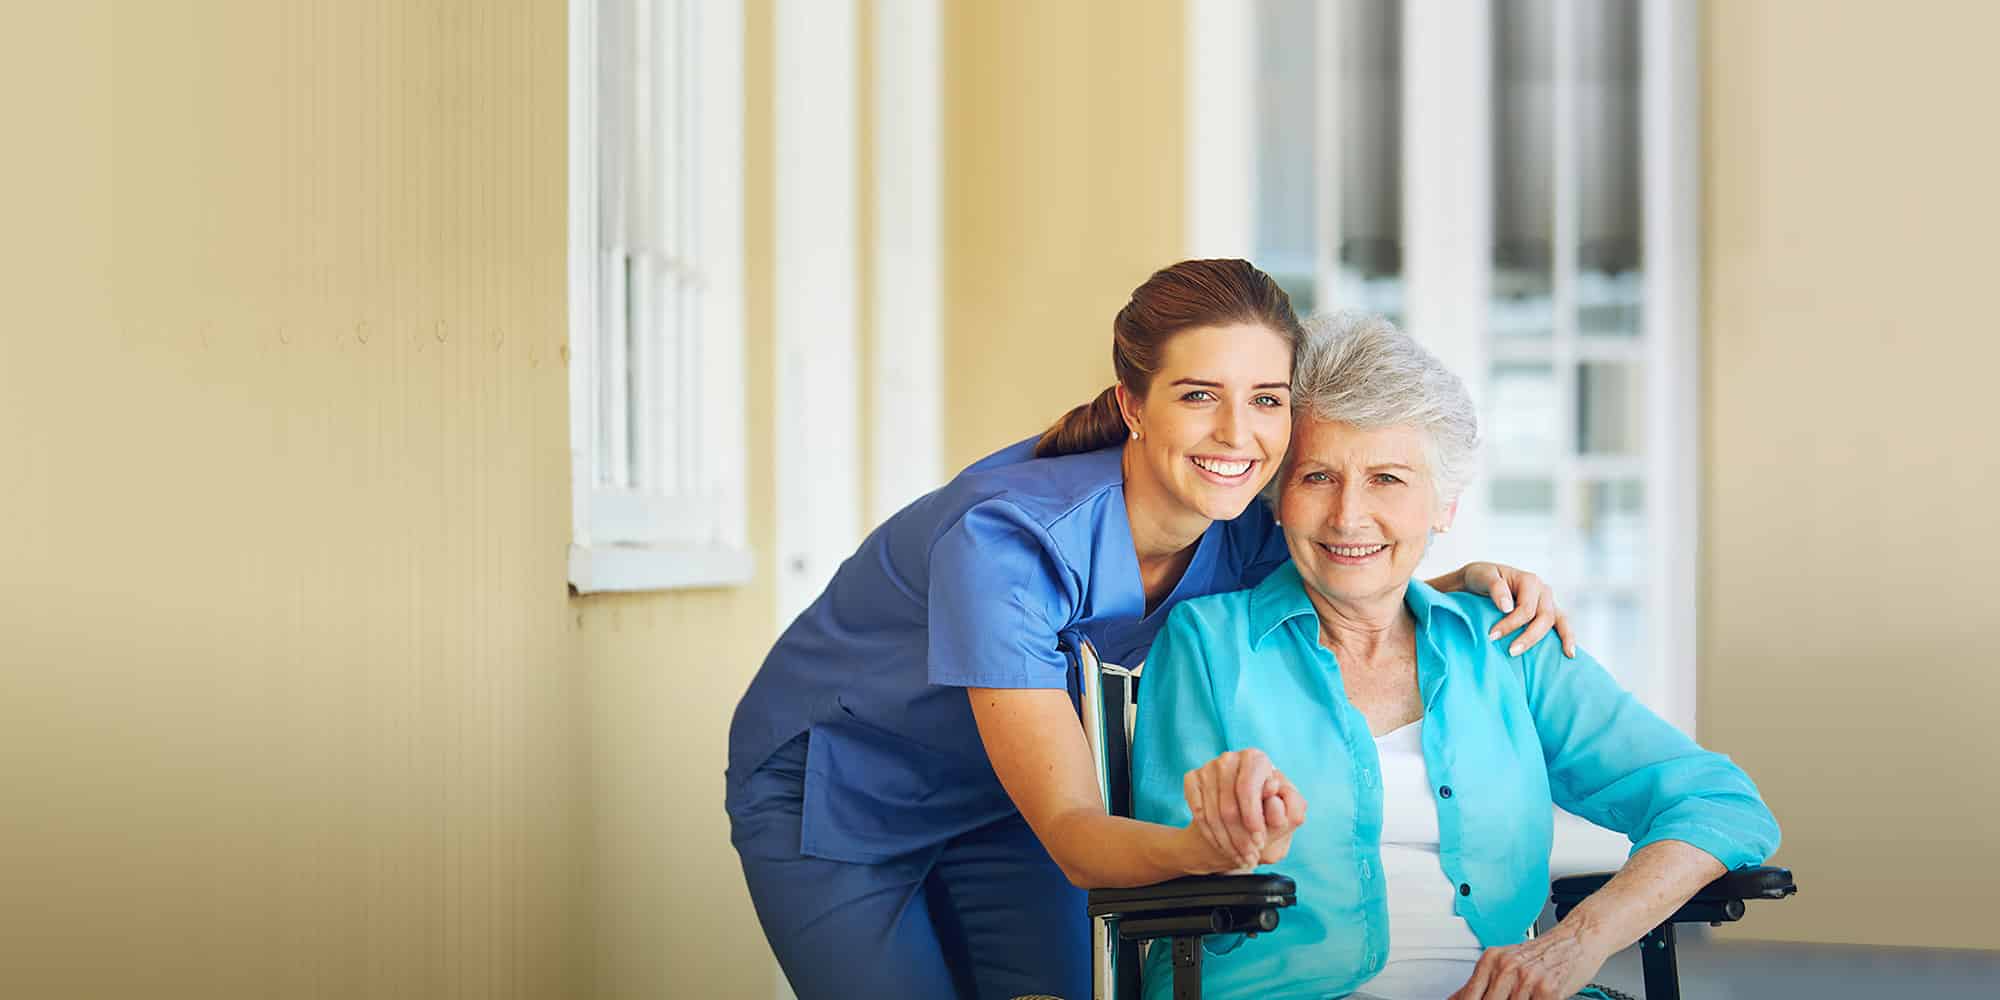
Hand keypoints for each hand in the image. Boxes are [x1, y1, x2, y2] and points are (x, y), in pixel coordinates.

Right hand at [1182, 749, 1305, 870]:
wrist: (1242, 818)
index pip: (1247, 789)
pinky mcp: (1193, 779)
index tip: (1259, 843)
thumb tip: (1273, 789)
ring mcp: (1209, 768)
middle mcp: (1230, 758)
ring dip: (1226, 842)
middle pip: (1228, 807)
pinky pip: (1198, 813)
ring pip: (1212, 815)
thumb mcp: (1287, 817)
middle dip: (1239, 838)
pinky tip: (1222, 847)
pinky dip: (1210, 835)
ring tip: (1239, 858)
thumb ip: (1289, 806)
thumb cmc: (1270, 816)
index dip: (1253, 820)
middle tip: (1249, 858)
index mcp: (1257, 759)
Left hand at [1447, 929, 1609, 999]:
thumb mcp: (1508, 961)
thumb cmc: (1545, 951)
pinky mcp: (1548, 989)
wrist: (1578, 937)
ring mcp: (1527, 978)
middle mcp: (1507, 967)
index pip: (1469, 996)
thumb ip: (1482, 981)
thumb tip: (1456, 999)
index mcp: (1492, 959)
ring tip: (1525, 997)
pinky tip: (1536, 999)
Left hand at [1453, 562, 1575, 657]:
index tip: (1492, 636)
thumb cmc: (1481, 578)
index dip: (1511, 624)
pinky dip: (1567, 637)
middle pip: (1544, 617)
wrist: (1479, 580)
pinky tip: (1570, 654)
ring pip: (1557, 622)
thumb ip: (1495, 587)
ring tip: (1560, 656)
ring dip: (1556, 641)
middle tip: (1510, 652)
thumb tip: (1507, 607)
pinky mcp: (1548, 612)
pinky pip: (1562, 624)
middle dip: (1528, 637)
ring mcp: (1547, 602)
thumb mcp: (1482, 576)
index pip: (1526, 608)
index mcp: (1529, 580)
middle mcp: (1542, 591)